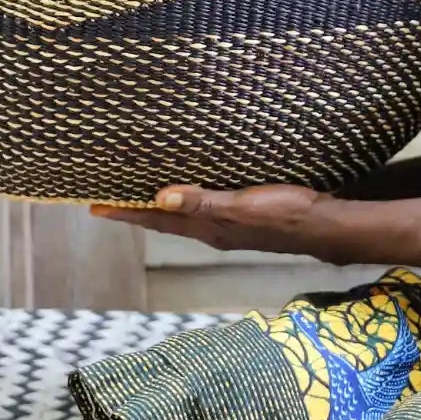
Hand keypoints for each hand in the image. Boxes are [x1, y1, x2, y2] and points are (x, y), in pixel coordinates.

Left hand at [90, 184, 332, 255]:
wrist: (325, 226)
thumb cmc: (287, 214)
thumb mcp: (243, 206)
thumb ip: (204, 203)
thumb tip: (159, 198)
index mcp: (208, 229)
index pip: (157, 221)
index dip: (126, 213)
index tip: (94, 208)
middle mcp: (213, 230)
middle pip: (165, 221)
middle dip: (136, 211)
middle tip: (107, 200)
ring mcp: (230, 226)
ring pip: (184, 215)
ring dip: (160, 206)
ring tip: (139, 193)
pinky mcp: (245, 216)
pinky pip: (204, 208)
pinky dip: (187, 199)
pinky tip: (190, 189)